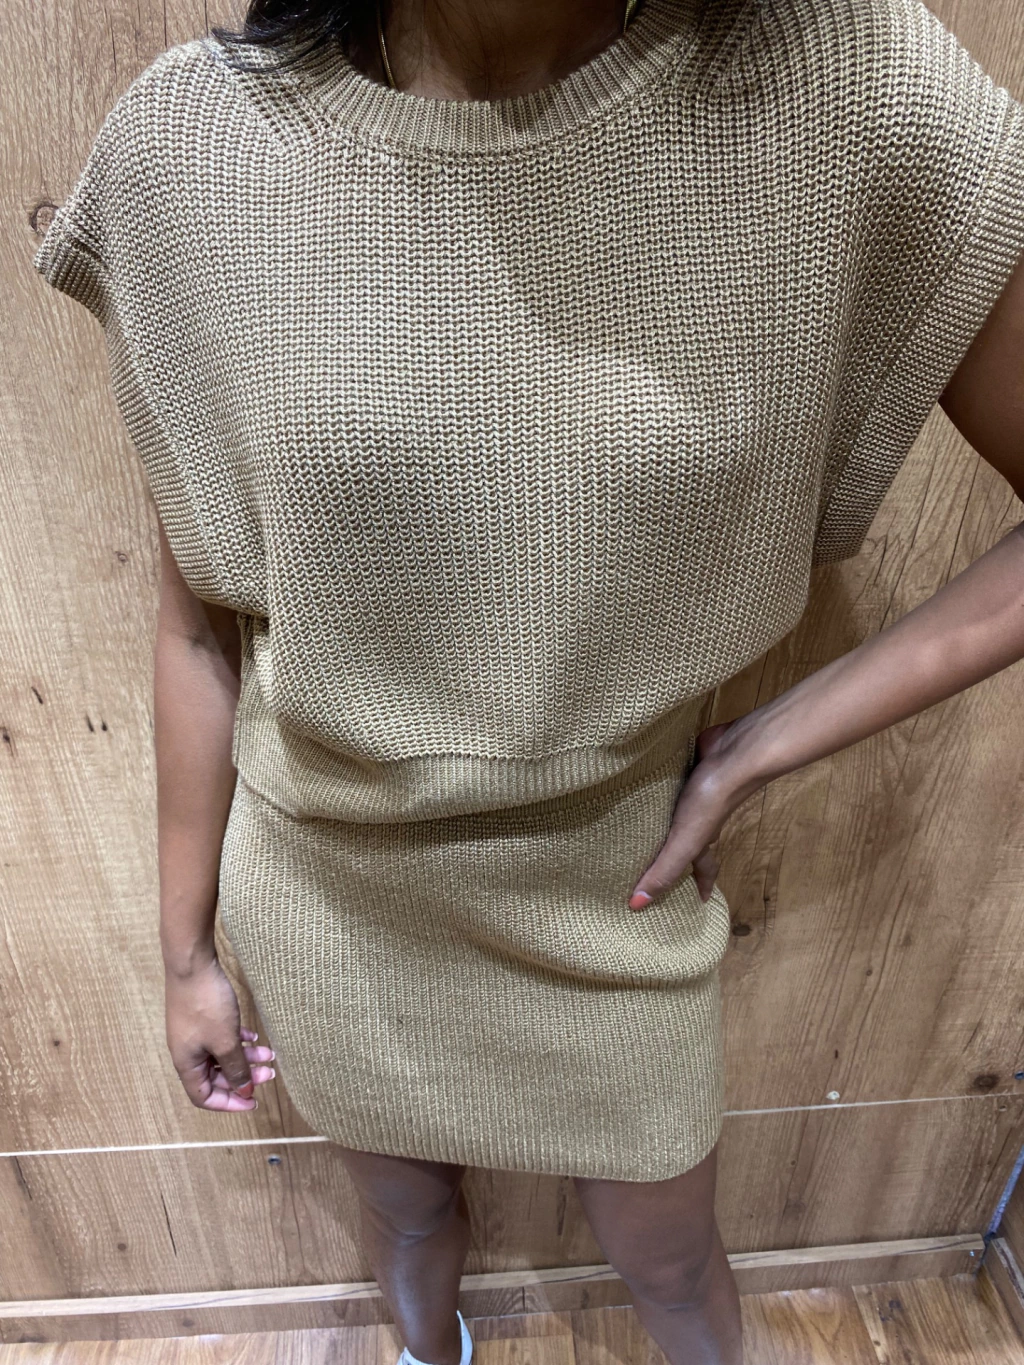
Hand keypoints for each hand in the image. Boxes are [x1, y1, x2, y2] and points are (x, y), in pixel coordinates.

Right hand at [165, 956, 276, 1109]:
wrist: (193, 964)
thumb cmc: (206, 1004)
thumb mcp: (225, 1041)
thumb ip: (236, 1069)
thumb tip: (244, 1091)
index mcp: (186, 1064)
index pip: (204, 1097)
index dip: (228, 1103)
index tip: (253, 1102)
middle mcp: (187, 1052)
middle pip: (215, 1076)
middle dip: (243, 1077)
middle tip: (269, 1073)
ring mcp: (193, 1034)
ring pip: (221, 1056)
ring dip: (244, 1058)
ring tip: (269, 1054)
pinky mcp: (200, 1018)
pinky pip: (220, 1038)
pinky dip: (238, 1041)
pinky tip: (254, 1037)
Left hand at [628, 719, 749, 908]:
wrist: (732, 754)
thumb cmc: (710, 801)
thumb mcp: (685, 842)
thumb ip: (664, 870)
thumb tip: (637, 906)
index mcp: (701, 839)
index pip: (702, 868)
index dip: (701, 884)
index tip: (700, 900)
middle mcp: (699, 819)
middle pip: (689, 840)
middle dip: (677, 852)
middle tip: (656, 860)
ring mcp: (695, 793)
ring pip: (678, 812)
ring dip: (665, 819)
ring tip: (640, 823)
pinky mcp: (689, 769)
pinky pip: (672, 783)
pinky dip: (660, 787)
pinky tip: (642, 783)